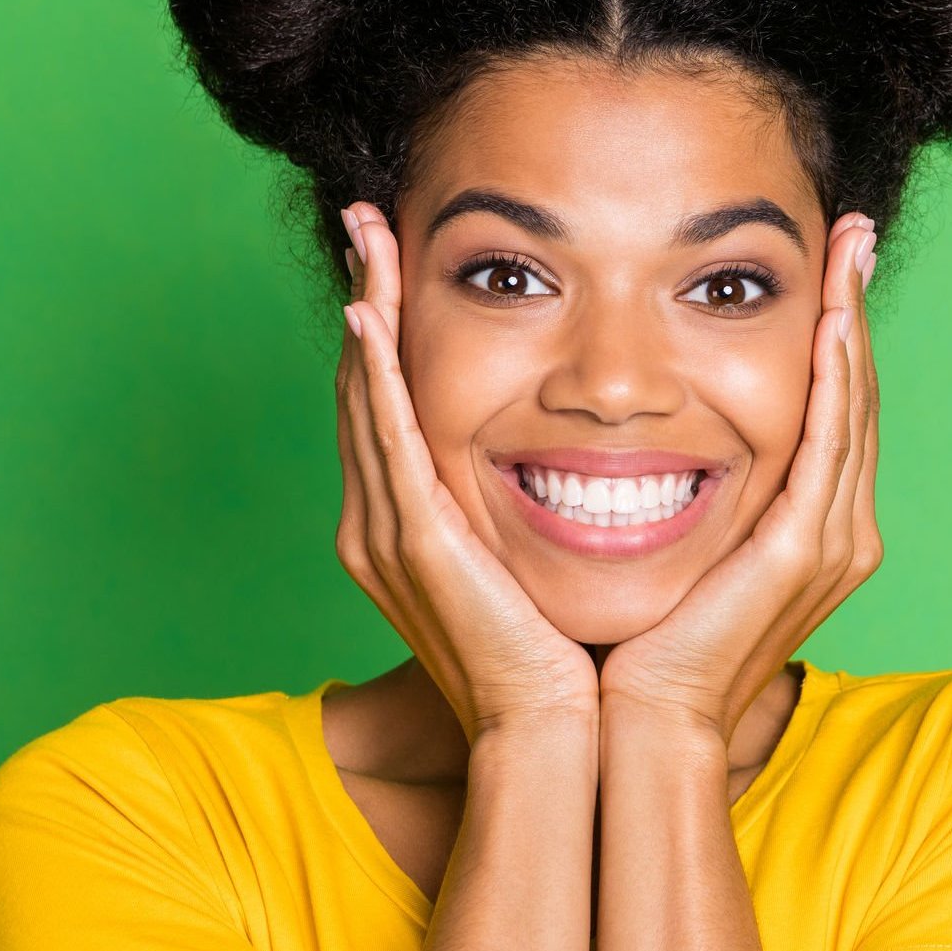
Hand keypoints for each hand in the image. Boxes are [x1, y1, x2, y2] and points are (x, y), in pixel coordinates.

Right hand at [334, 201, 601, 739]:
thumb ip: (537, 504)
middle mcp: (382, 523)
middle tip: (368, 218)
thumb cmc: (565, 654)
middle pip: (364, 388)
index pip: (391, 406)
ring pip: (366, 398)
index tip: (398, 258)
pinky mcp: (414, 542)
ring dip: (368, 311)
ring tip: (368, 236)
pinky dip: (375, 373)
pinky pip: (386, 438)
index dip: (389, 330)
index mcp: (410, 528)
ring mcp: (390, 532)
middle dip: (367, 298)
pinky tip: (371, 314)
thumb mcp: (543, 558)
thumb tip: (587, 456)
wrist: (556, 732)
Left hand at [597, 212, 883, 741]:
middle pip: (854, 396)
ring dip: (850, 320)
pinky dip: (833, 375)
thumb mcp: (672, 544)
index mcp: (812, 531)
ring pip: (851, 407)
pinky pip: (829, 442)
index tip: (826, 261)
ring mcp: (831, 541)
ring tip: (846, 248)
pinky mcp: (805, 549)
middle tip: (852, 229)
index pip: (831, 410)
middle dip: (853, 307)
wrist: (635, 722)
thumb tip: (645, 430)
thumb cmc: (637, 641)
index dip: (834, 332)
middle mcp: (839, 532)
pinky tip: (829, 318)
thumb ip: (686, 491)